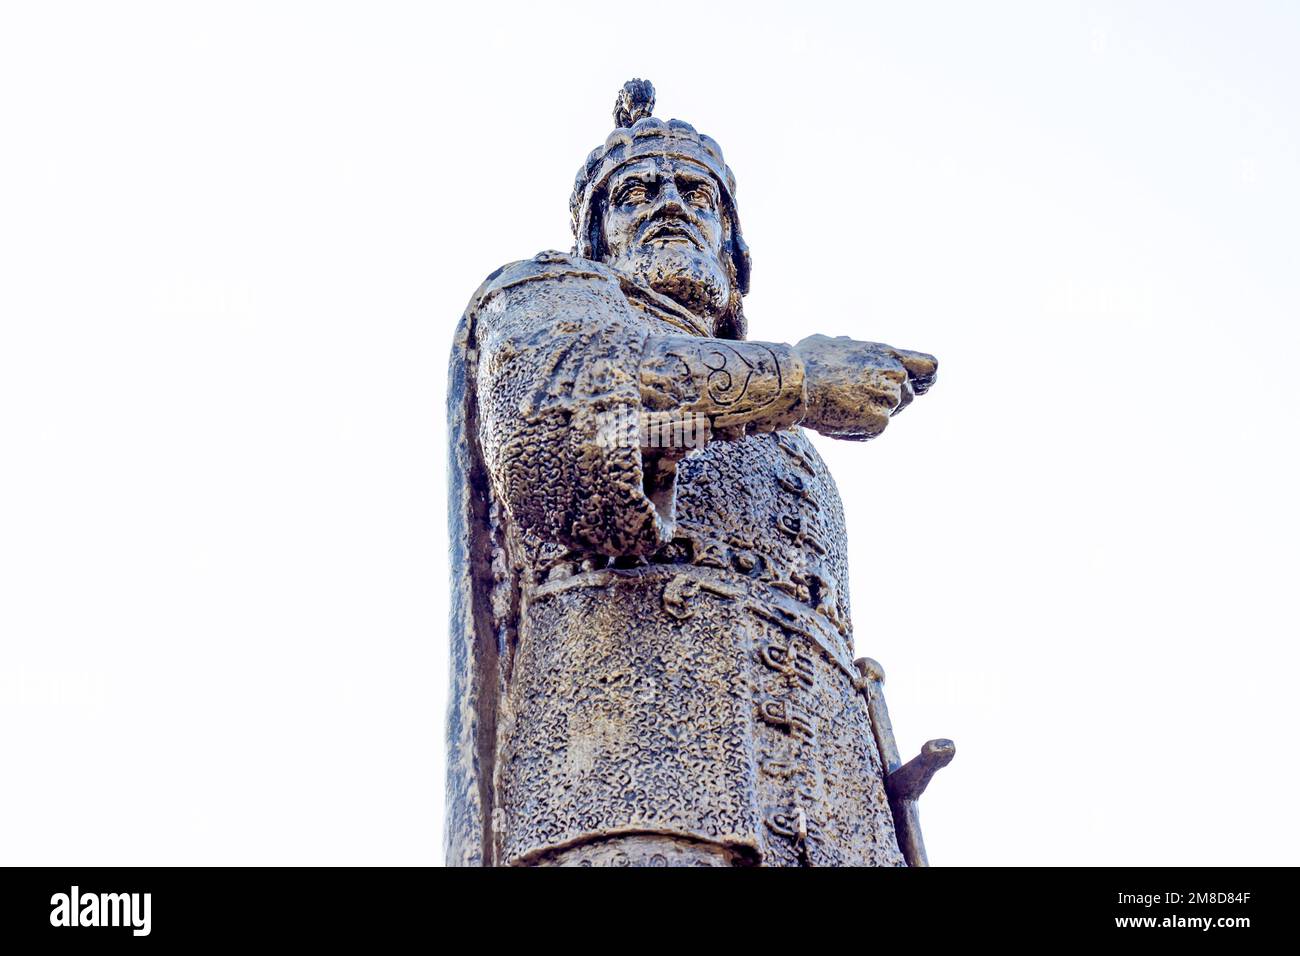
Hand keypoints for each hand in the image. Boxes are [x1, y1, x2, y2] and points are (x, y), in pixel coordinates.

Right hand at [794, 334, 937, 439]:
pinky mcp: (880, 422)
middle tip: (856, 399)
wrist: (798, 386)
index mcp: (888, 353)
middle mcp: (896, 375)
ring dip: (870, 413)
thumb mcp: (829, 343)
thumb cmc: (806, 362)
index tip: (920, 386)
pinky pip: (874, 429)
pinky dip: (857, 429)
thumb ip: (846, 345)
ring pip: (890, 413)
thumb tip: (844, 342)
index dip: (925, 379)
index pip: (929, 367)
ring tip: (841, 406)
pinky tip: (837, 419)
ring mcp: (890, 399)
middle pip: (908, 396)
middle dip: (887, 400)